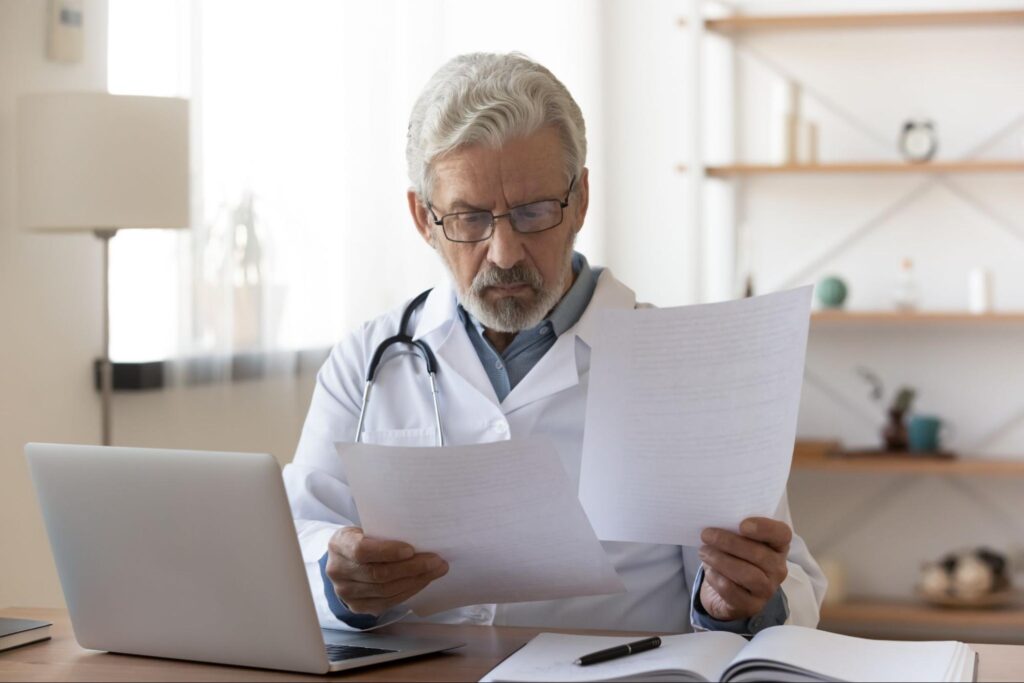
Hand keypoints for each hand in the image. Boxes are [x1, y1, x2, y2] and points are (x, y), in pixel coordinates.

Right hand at [325, 526, 448, 615]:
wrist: (343, 561)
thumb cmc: (361, 539)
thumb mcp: (365, 528)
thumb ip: (384, 532)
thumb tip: (421, 536)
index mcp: (338, 544)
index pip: (362, 550)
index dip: (387, 551)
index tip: (411, 549)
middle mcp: (338, 571)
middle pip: (379, 574)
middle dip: (412, 567)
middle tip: (436, 560)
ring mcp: (347, 593)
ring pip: (386, 590)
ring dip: (416, 580)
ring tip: (435, 570)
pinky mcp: (358, 606)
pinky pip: (388, 602)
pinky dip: (409, 590)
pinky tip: (422, 581)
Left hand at [698, 517, 790, 621]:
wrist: (725, 590)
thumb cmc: (734, 557)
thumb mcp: (738, 540)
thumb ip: (735, 528)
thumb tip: (716, 518)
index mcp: (778, 546)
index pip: (782, 534)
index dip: (764, 528)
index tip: (741, 525)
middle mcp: (778, 569)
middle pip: (760, 554)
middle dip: (729, 542)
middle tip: (706, 535)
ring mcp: (767, 590)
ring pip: (748, 575)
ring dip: (721, 560)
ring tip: (703, 552)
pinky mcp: (751, 606)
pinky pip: (732, 591)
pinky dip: (717, 578)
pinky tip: (709, 570)